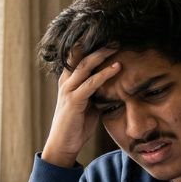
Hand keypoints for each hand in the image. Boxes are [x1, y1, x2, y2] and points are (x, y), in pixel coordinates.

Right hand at [42, 46, 120, 167]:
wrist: (63, 145)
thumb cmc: (77, 125)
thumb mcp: (90, 104)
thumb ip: (98, 91)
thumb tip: (117, 83)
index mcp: (69, 80)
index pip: (78, 56)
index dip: (91, 44)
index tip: (108, 36)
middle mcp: (66, 81)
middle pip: (80, 55)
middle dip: (98, 44)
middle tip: (116, 36)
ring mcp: (68, 90)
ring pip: (85, 65)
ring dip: (102, 54)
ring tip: (117, 45)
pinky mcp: (74, 100)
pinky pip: (91, 83)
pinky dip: (105, 74)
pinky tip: (117, 67)